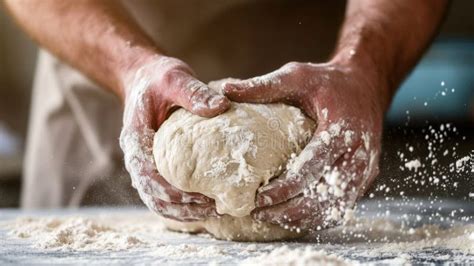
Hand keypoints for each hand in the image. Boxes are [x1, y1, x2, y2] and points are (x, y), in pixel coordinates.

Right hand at [120, 55, 229, 220]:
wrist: (144, 79)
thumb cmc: (157, 78)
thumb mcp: (173, 78)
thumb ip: (193, 92)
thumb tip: (222, 106)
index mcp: (136, 141)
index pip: (150, 178)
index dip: (176, 193)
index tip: (205, 197)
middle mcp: (138, 159)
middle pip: (155, 199)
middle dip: (185, 210)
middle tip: (219, 210)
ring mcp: (146, 166)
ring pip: (160, 203)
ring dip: (186, 213)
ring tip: (218, 212)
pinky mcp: (158, 167)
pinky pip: (167, 195)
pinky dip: (185, 206)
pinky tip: (209, 206)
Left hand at [224, 61, 384, 230]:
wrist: (366, 86)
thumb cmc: (329, 82)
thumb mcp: (298, 76)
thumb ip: (264, 86)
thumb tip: (225, 90)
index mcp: (342, 130)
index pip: (313, 168)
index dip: (286, 188)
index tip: (259, 198)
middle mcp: (357, 156)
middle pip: (324, 196)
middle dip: (289, 210)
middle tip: (258, 214)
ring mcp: (364, 171)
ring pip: (333, 208)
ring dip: (301, 218)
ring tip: (270, 218)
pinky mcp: (363, 179)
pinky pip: (341, 206)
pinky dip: (316, 216)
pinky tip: (292, 216)